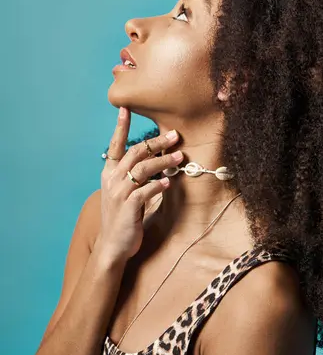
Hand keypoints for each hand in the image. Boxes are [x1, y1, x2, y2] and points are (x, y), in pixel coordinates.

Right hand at [97, 107, 181, 263]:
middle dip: (157, 142)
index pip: (115, 145)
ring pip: (143, 169)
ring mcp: (119, 193)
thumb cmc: (123, 217)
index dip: (120, 127)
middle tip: (175, 136)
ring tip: (180, 158)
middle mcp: (112, 180)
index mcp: (109, 173)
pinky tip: (168, 182)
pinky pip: (146, 190)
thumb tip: (155, 158)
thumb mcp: (124, 192)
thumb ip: (135, 175)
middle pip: (136, 153)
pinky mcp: (128, 207)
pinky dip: (158, 184)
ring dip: (163, 161)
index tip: (125, 108)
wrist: (113, 246)